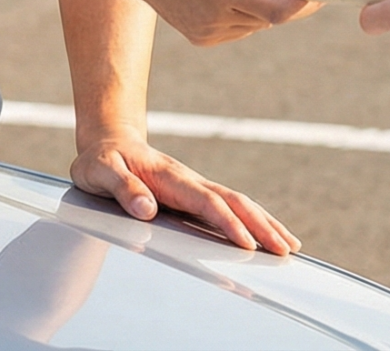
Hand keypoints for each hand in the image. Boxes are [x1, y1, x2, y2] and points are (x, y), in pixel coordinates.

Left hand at [71, 133, 299, 254]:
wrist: (108, 140)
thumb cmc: (102, 159)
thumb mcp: (100, 171)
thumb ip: (122, 188)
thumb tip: (146, 209)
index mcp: (170, 177)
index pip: (206, 202)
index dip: (227, 223)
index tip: (247, 243)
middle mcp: (190, 181)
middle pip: (235, 202)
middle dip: (262, 226)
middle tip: (286, 249)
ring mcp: (195, 187)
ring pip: (238, 203)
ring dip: (265, 223)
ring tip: (290, 245)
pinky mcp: (194, 195)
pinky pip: (229, 207)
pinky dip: (253, 220)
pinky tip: (266, 234)